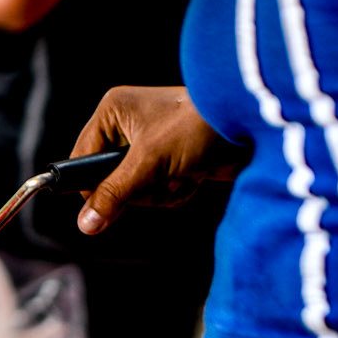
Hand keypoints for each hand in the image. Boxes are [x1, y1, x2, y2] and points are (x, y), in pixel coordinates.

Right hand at [72, 85, 244, 235]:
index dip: (94, 186)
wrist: (253, 126)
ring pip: (137, 190)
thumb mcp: (150, 161)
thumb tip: (85, 225)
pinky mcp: (174, 159)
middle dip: (139, 187)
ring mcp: (153, 143)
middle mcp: (129, 125)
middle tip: (159, 176)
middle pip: (111, 180)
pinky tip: (195, 176)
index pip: (83, 159)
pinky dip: (176, 191)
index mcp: (113, 112)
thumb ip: (115, 194)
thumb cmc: (198, 127)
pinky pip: (159, 190)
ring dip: (160, 191)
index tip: (105, 205)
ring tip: (182, 173)